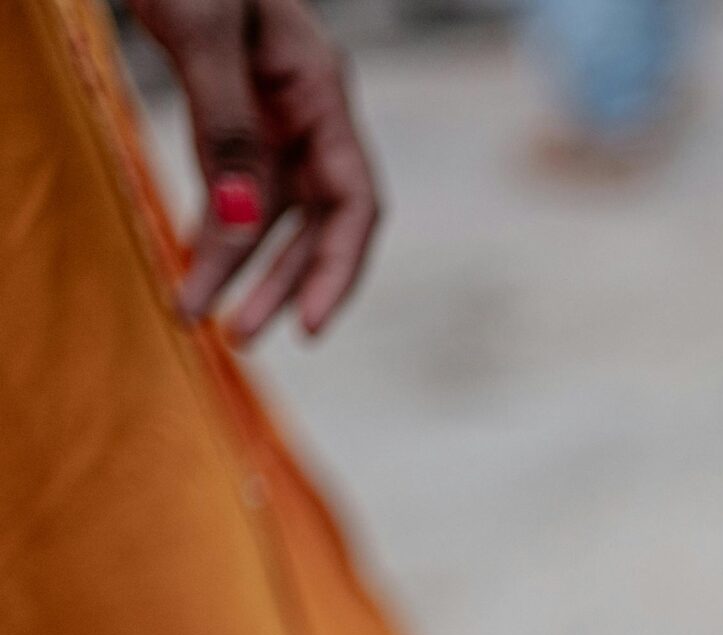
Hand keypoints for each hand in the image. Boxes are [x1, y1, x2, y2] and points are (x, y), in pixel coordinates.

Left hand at [125, 0, 380, 338]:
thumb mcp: (206, 34)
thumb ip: (227, 126)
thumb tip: (244, 223)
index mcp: (322, 92)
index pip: (354, 203)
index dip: (338, 270)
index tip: (310, 326)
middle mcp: (305, 114)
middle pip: (313, 221)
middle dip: (280, 282)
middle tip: (238, 334)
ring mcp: (266, 116)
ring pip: (266, 211)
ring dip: (236, 266)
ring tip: (196, 313)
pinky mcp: (225, 113)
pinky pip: (227, 187)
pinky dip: (211, 228)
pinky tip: (191, 264)